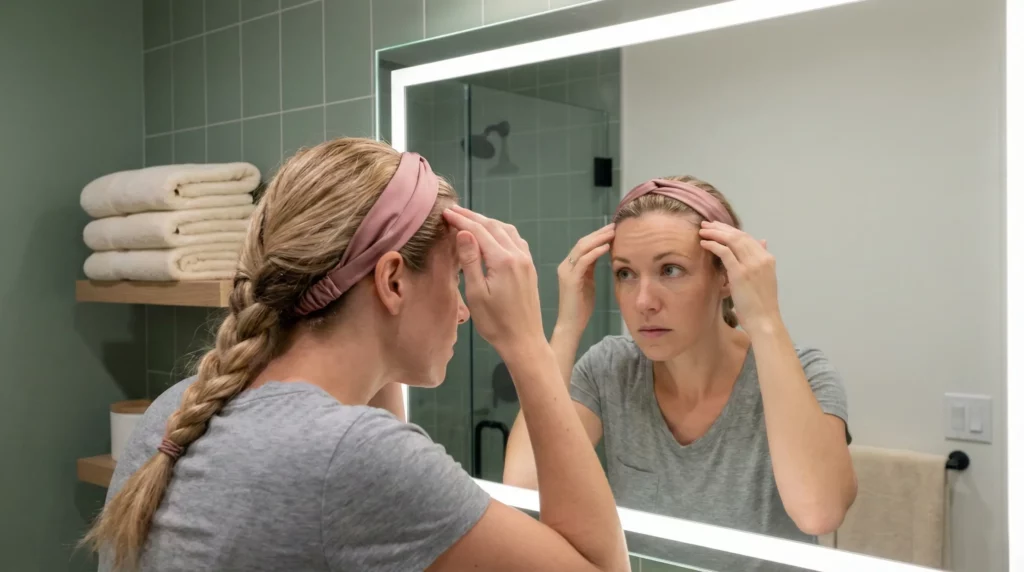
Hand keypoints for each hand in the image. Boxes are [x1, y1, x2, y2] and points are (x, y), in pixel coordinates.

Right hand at [442, 205, 545, 357]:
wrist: (524, 341)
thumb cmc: (496, 323)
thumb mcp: (477, 293)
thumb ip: (470, 261)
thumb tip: (464, 232)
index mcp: (503, 261)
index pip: (479, 231)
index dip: (461, 220)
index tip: (445, 212)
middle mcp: (518, 255)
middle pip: (493, 226)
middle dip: (472, 216)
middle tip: (453, 211)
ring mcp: (526, 260)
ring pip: (506, 230)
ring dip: (487, 222)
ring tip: (469, 219)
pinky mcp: (529, 267)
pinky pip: (516, 240)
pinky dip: (501, 231)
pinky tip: (493, 234)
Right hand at [556, 224, 614, 336]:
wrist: (571, 325)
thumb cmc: (580, 308)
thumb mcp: (587, 283)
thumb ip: (591, 269)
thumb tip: (601, 254)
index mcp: (569, 267)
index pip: (582, 245)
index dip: (597, 236)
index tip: (611, 229)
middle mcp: (565, 266)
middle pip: (582, 243)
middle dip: (599, 233)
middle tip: (614, 226)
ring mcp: (566, 272)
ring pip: (582, 248)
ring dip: (599, 239)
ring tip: (613, 233)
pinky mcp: (571, 280)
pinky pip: (584, 261)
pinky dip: (595, 252)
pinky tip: (607, 247)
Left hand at [698, 221, 780, 331]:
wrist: (764, 320)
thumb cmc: (761, 304)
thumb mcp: (764, 278)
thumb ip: (761, 259)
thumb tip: (762, 241)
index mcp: (768, 259)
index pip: (747, 238)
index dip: (731, 230)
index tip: (717, 227)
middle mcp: (761, 258)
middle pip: (739, 236)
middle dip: (721, 228)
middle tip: (706, 224)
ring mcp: (751, 265)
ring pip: (731, 240)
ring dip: (715, 233)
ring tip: (702, 230)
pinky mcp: (740, 273)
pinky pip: (724, 253)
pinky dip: (713, 245)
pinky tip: (704, 243)